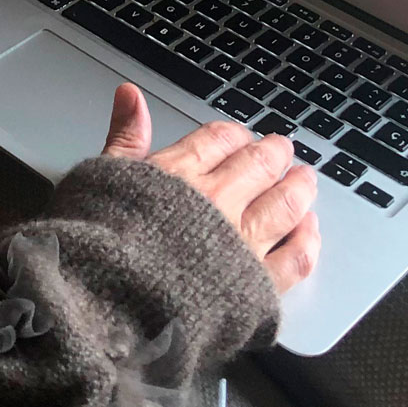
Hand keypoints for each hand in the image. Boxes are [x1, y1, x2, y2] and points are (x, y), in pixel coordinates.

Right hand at [102, 82, 319, 292]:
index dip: (234, 136)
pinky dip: (307, 239)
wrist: (106, 313)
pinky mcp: (257, 286)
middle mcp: (217, 203)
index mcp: (180, 174)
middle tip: (282, 150)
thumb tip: (130, 93)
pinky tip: (309, 230)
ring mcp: (241, 244)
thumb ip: (124, 136)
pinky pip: (296, 257)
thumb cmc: (97, 250)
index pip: (219, 139)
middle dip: (274, 154)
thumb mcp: (102, 181)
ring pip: (286, 204)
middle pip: (259, 165)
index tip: (240, 138)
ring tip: (305, 180)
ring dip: (299, 188)